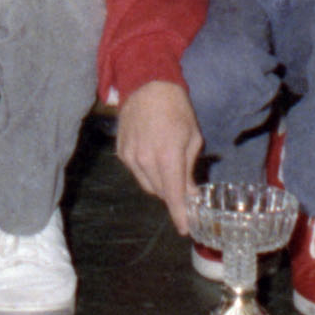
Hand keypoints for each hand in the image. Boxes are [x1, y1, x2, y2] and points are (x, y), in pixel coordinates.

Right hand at [109, 77, 206, 234]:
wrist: (147, 85)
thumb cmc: (177, 109)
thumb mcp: (193, 137)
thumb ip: (189, 169)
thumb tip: (190, 193)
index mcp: (167, 156)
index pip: (174, 195)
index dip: (180, 215)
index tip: (185, 229)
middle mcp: (145, 160)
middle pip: (161, 193)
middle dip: (173, 195)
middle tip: (185, 190)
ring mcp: (130, 157)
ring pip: (147, 185)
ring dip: (160, 183)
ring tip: (168, 166)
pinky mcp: (121, 152)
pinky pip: (136, 172)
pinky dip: (147, 171)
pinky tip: (153, 156)